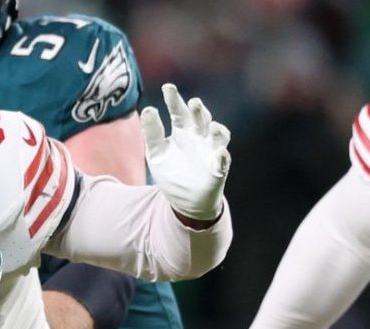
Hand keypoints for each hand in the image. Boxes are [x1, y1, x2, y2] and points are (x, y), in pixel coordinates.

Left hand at [141, 83, 229, 222]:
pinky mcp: (218, 169)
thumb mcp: (156, 153)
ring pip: (218, 136)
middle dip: (199, 111)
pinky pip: (223, 161)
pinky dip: (222, 157)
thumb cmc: (172, 172)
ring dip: (216, 130)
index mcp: (183, 131)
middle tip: (193, 103)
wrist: (184, 200)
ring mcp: (211, 151)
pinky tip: (219, 153)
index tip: (167, 87)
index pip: (179, 111)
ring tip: (210, 126)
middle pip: (200, 119)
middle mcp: (199, 137)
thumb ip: (152, 133)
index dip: (174, 99)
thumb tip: (147, 110)